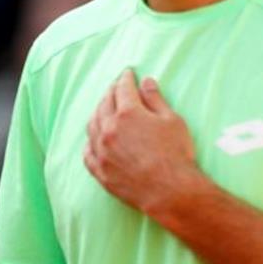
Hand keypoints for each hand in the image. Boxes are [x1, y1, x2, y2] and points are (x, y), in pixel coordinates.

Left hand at [83, 69, 198, 216]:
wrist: (169, 190)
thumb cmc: (175, 153)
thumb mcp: (171, 120)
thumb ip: (156, 99)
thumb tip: (146, 81)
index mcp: (128, 113)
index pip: (123, 88)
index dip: (126, 78)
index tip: (127, 73)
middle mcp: (109, 129)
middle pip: (104, 104)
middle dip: (110, 92)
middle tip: (115, 87)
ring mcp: (101, 151)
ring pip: (92, 125)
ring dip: (97, 112)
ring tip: (103, 108)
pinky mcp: (100, 170)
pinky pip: (87, 151)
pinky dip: (89, 140)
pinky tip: (93, 139)